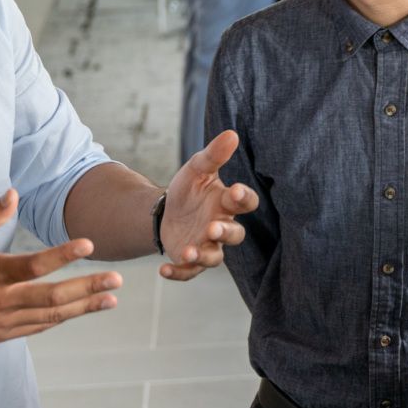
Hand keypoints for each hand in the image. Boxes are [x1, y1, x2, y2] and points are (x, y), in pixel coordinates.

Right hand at [0, 191, 120, 350]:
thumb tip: (12, 193)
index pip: (33, 265)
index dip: (62, 255)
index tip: (89, 244)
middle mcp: (0, 303)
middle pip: (53, 297)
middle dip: (88, 288)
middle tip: (117, 280)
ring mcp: (2, 323)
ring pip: (51, 316)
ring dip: (83, 307)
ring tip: (111, 299)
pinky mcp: (1, 335)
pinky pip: (38, 326)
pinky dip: (60, 318)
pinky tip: (79, 310)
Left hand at [158, 129, 258, 279]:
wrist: (167, 211)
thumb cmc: (190, 190)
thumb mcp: (197, 169)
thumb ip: (213, 155)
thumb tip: (232, 134)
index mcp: (226, 203)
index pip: (244, 203)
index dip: (243, 199)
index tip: (236, 192)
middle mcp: (221, 227)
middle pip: (234, 235)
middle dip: (225, 232)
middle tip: (212, 228)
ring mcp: (207, 246)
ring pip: (214, 257)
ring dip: (203, 255)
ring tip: (189, 250)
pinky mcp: (191, 261)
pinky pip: (189, 271)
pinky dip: (178, 273)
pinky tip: (163, 270)